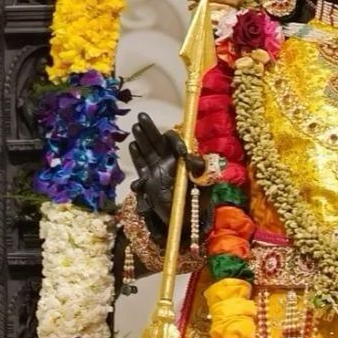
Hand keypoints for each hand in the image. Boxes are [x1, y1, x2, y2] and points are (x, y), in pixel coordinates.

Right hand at [128, 112, 203, 228]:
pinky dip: (137, 157)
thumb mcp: (204, 185)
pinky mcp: (149, 181)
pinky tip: (133, 145)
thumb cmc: (197, 201)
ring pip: (148, 150)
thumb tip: (192, 157)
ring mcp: (158, 169)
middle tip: (142, 116)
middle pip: (158, 141)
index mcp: (183, 159)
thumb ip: (200, 169)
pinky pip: (142, 166)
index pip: (177, 143)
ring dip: (142, 138)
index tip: (181, 153)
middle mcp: (170, 161)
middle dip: (150, 129)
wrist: (185, 220)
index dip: (176, 142)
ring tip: (136, 127)